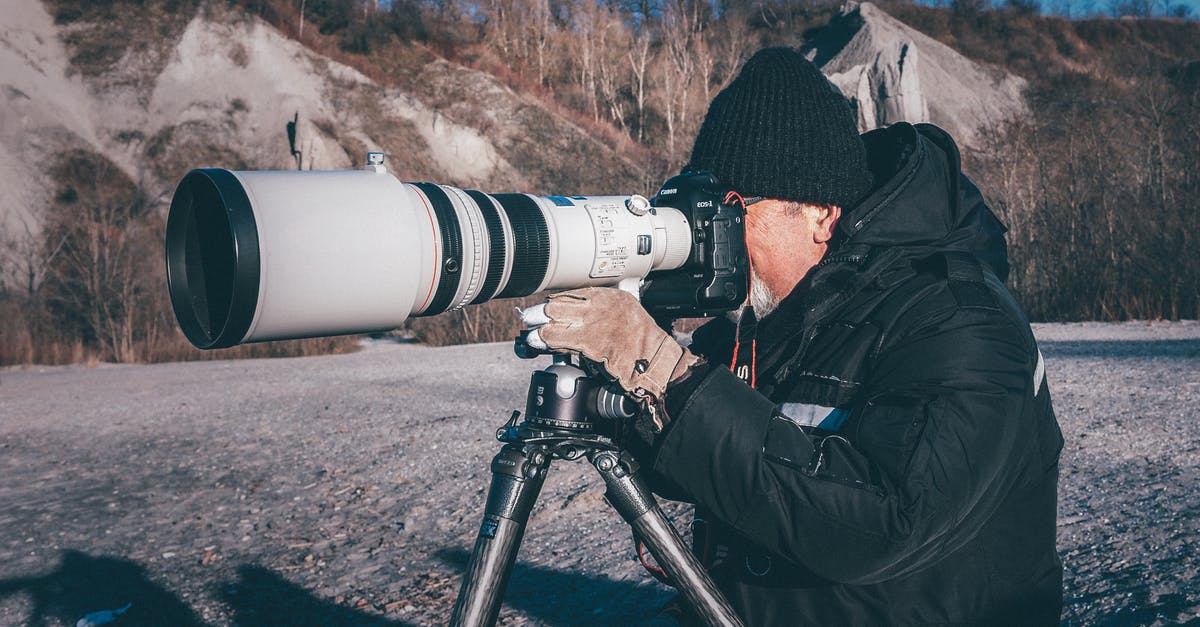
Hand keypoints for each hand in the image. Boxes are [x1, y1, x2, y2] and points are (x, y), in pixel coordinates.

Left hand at [522, 287, 699, 427]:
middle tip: (530, 317)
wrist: (653, 359)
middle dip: (542, 312)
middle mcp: (601, 305)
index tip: (545, 306)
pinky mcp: (590, 341)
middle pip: (560, 303)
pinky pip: (560, 339)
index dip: (555, 301)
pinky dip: (545, 341)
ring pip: (555, 318)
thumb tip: (573, 318)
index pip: (573, 293)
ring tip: (530, 333)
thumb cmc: (640, 343)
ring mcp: (595, 322)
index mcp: (609, 296)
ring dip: (539, 327)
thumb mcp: (623, 316)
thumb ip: (600, 313)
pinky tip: (536, 344)